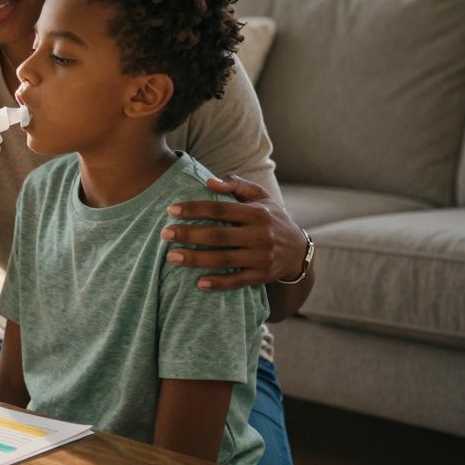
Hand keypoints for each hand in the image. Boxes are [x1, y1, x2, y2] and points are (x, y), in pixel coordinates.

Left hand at [161, 174, 305, 290]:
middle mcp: (260, 235)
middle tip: (165, 233)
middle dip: (189, 234)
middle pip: (218, 235)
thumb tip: (210, 181)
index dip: (195, 209)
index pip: (220, 209)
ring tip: (172, 257)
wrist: (299, 251)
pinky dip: (218, 283)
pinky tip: (198, 282)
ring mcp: (261, 257)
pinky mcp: (261, 276)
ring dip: (196, 259)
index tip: (171, 210)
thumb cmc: (271, 218)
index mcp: (257, 213)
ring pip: (224, 260)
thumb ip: (236, 185)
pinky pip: (237, 281)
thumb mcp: (260, 197)